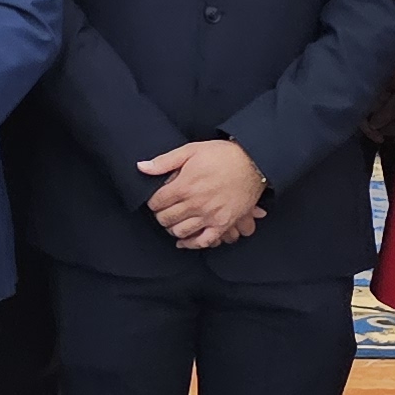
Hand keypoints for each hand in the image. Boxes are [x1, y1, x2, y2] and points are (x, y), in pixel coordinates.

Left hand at [137, 137, 268, 252]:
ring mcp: (210, 216)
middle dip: (160, 215)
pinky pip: (204, 241)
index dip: (152, 202)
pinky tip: (185, 241)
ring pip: (181, 231)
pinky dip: (191, 244)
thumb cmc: (222, 155)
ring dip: (173, 228)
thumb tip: (142, 167)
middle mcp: (196, 204)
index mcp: (185, 186)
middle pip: (166, 219)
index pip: (157, 202)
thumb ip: (164, 161)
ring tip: (173, 222)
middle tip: (163, 211)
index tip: (156, 200)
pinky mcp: (223, 224)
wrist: (253, 162)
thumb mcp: (190, 150)